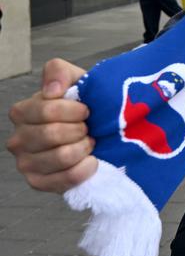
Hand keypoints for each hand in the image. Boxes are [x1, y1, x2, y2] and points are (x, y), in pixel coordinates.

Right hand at [6, 59, 95, 192]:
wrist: (96, 132)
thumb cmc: (83, 106)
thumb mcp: (75, 80)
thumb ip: (59, 72)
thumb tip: (52, 90)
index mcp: (22, 112)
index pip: (46, 110)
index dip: (73, 110)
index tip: (86, 110)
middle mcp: (18, 139)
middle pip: (52, 134)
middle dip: (79, 130)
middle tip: (88, 129)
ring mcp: (26, 163)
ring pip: (61, 157)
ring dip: (83, 148)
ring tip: (89, 143)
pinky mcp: (39, 183)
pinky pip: (66, 179)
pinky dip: (85, 169)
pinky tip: (92, 161)